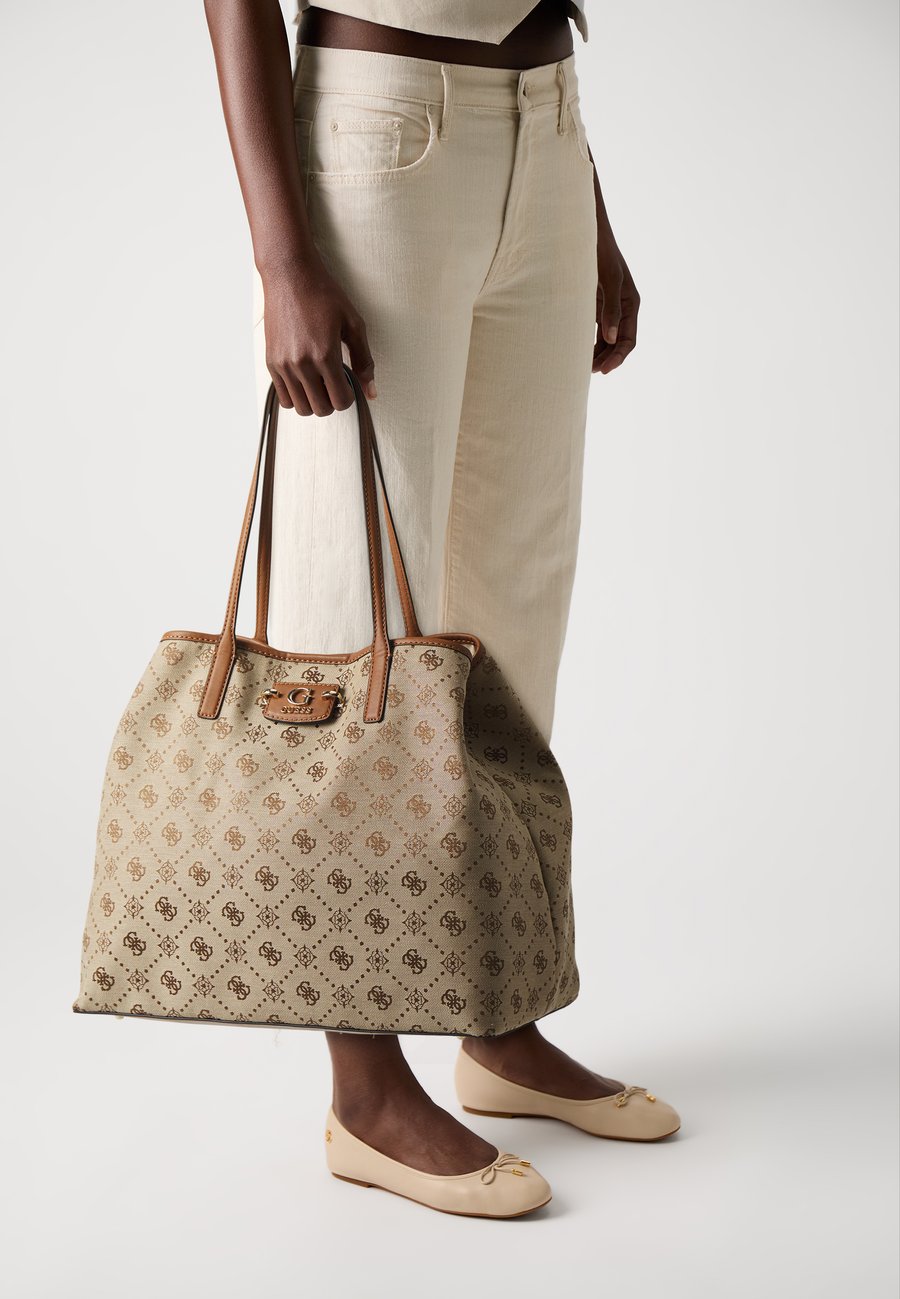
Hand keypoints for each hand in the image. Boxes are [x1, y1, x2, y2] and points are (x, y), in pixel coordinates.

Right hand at [261, 259, 375, 414]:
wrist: (290, 275)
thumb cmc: (324, 295)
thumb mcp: (354, 324)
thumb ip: (364, 360)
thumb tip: (372, 393)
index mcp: (324, 355)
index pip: (340, 402)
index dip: (349, 397)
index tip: (348, 383)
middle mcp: (301, 364)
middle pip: (321, 409)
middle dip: (332, 401)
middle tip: (335, 382)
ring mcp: (283, 364)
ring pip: (301, 407)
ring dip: (314, 401)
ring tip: (320, 381)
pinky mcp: (271, 361)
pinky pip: (283, 397)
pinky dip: (297, 395)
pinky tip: (305, 378)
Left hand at [593, 236, 639, 374]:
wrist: (585, 233)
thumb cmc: (599, 252)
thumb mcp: (608, 279)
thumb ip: (610, 309)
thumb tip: (612, 339)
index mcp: (631, 303)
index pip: (629, 339)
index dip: (618, 357)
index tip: (604, 370)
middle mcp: (622, 307)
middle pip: (618, 343)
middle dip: (607, 359)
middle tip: (590, 372)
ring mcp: (608, 307)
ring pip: (606, 339)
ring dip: (598, 354)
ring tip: (583, 367)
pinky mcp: (594, 304)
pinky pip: (595, 330)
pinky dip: (589, 342)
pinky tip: (578, 352)